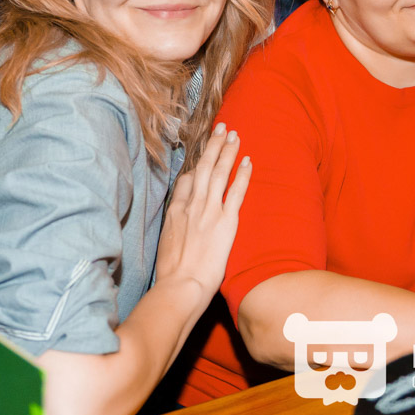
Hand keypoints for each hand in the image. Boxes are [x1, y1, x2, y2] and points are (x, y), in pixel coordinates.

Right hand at [153, 123, 251, 298]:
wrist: (180, 286)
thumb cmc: (172, 274)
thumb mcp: (166, 245)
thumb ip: (174, 230)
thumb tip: (179, 229)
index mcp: (175, 212)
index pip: (185, 181)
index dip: (195, 168)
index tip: (203, 160)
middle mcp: (191, 206)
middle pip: (203, 168)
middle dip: (213, 146)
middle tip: (222, 128)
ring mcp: (209, 211)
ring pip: (219, 173)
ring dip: (227, 151)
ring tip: (234, 135)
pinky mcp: (226, 221)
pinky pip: (236, 191)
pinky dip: (243, 175)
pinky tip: (248, 161)